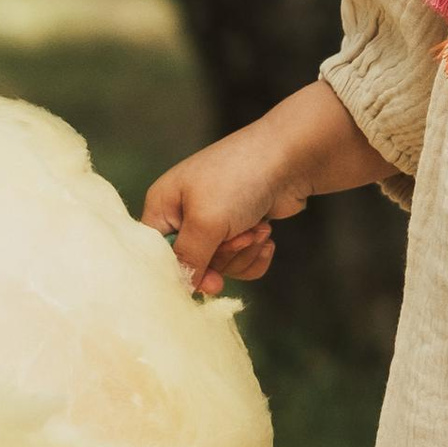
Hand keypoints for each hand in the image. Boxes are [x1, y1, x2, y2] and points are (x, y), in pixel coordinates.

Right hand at [143, 82, 387, 294]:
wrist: (291, 158)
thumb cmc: (239, 179)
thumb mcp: (205, 222)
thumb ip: (189, 260)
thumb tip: (184, 288)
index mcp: (164, 206)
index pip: (156, 255)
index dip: (181, 271)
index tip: (210, 278)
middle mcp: (186, 215)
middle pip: (194, 265)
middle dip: (225, 256)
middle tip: (242, 235)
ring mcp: (216, 222)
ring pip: (222, 267)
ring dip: (244, 253)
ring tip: (258, 228)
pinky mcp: (242, 230)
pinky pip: (242, 264)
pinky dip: (256, 255)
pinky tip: (267, 235)